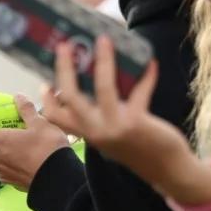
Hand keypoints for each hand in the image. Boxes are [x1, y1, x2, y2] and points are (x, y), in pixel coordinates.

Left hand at [0, 95, 70, 188]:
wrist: (60, 178)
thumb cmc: (48, 148)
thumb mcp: (40, 123)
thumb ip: (26, 110)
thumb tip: (18, 97)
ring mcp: (5, 175)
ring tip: (5, 151)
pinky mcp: (16, 185)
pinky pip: (5, 176)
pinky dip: (7, 168)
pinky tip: (20, 162)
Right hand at [41, 36, 210, 205]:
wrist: (166, 169)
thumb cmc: (138, 148)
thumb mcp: (110, 135)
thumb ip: (100, 115)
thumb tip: (95, 81)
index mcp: (87, 133)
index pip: (56, 117)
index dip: (47, 99)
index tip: (45, 81)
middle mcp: (96, 131)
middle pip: (71, 97)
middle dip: (65, 69)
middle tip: (64, 46)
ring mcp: (115, 127)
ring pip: (103, 88)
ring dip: (104, 60)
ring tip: (104, 41)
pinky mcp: (136, 122)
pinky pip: (139, 91)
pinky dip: (145, 76)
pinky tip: (151, 63)